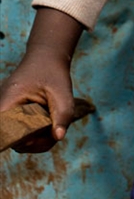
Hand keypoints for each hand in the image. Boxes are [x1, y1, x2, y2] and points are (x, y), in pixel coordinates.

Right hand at [0, 8, 82, 151]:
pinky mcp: (14, 115)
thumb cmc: (53, 72)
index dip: (27, 141)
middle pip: (15, 141)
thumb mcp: (62, 92)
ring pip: (20, 139)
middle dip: (38, 141)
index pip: (8, 135)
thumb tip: (59, 137)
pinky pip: (23, 131)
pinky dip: (37, 132)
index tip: (45, 135)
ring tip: (54, 123)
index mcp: (7, 104)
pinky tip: (48, 121)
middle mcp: (2, 110)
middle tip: (56, 130)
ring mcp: (7, 114)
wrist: (47, 57)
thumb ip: (62, 115)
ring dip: (39, 137)